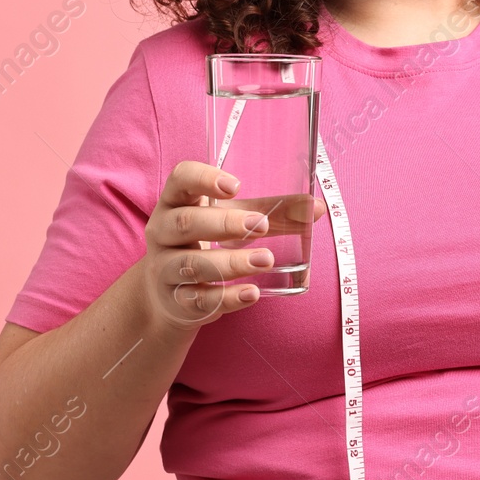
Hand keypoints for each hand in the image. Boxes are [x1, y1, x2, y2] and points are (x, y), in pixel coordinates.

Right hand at [139, 161, 325, 329]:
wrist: (170, 295)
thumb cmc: (206, 244)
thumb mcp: (232, 222)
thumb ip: (271, 213)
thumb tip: (317, 208)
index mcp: (175, 201)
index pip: (180, 179)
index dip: (203, 179)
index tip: (235, 185)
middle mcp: (163, 231)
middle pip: (185, 222)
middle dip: (224, 223)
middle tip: (260, 225)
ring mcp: (165, 268)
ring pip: (192, 264)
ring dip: (231, 262)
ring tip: (266, 260)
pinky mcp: (175, 300)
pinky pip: (198, 299)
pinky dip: (227, 297)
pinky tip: (252, 293)